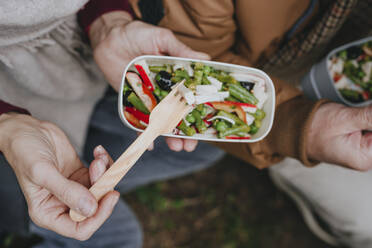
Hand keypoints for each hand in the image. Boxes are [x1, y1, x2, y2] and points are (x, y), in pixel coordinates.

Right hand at [0, 113, 118, 240]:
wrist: (26, 130)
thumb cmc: (25, 151)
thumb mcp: (42, 172)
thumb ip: (66, 191)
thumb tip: (90, 208)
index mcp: (48, 212)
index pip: (79, 228)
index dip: (98, 216)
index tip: (110, 196)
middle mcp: (62, 204)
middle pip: (95, 208)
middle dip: (103, 188)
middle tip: (101, 168)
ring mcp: (74, 189)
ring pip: (101, 190)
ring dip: (105, 173)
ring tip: (98, 157)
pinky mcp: (81, 174)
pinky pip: (101, 175)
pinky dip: (104, 164)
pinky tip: (98, 152)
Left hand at [91, 12, 206, 151]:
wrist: (110, 37)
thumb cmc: (138, 34)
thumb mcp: (162, 39)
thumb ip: (181, 51)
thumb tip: (205, 58)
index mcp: (177, 78)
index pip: (192, 98)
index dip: (200, 113)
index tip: (207, 126)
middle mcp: (166, 91)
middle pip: (179, 115)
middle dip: (186, 132)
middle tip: (191, 145)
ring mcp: (151, 98)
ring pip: (162, 121)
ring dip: (169, 136)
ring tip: (177, 147)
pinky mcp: (134, 102)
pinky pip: (139, 121)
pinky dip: (143, 134)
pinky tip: (149, 144)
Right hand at [307, 102, 371, 170]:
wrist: (294, 130)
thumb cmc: (314, 127)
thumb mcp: (344, 119)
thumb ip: (370, 116)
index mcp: (364, 158)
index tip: (369, 111)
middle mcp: (367, 158)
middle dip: (371, 118)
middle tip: (364, 110)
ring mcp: (364, 151)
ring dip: (369, 118)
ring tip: (357, 115)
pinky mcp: (360, 143)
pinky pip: (371, 131)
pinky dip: (369, 120)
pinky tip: (364, 114)